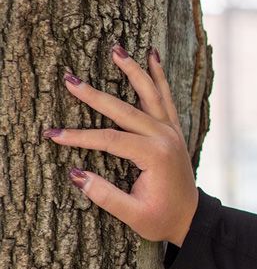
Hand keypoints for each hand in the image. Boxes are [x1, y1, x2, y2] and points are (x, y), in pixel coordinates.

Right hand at [43, 44, 199, 247]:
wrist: (191, 218)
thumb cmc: (162, 219)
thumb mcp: (133, 215)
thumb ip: (105, 196)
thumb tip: (76, 174)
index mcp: (155, 157)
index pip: (110, 140)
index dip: (80, 137)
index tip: (53, 135)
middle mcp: (165, 138)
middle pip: (125, 110)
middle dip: (94, 95)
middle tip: (69, 78)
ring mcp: (172, 131)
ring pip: (151, 94)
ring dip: (133, 70)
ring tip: (117, 49)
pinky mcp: (173, 130)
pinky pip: (165, 97)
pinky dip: (159, 76)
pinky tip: (152, 55)